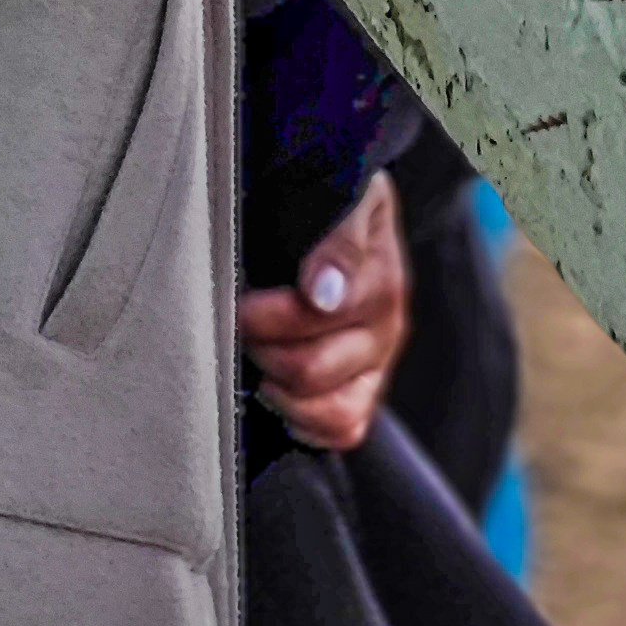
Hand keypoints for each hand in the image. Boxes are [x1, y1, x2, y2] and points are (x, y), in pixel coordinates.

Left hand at [237, 169, 409, 455]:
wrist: (350, 207)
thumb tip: (322, 294)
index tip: (239, 300)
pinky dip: (308, 422)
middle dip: (263, 349)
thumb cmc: (336, 200)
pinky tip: (281, 391)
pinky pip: (346, 430)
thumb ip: (338, 236)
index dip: (265, 316)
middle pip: (312, 369)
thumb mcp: (347, 195)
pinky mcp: (367, 391)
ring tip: (258, 357)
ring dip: (283, 389)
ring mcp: (379, 363)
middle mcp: (386, 326)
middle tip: (240, 324)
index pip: (316, 319)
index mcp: (380, 277)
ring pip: (333, 411)